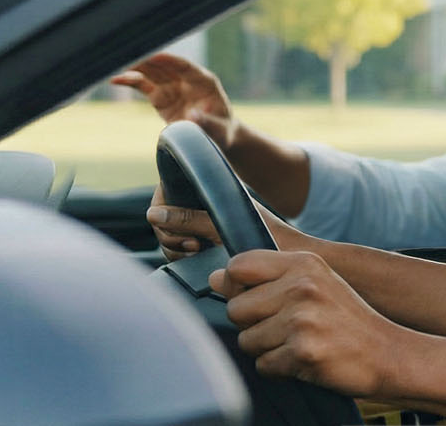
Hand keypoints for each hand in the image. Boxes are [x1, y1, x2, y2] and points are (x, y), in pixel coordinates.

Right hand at [110, 52, 238, 147]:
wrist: (216, 137)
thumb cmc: (222, 131)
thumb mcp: (220, 129)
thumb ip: (207, 122)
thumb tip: (192, 116)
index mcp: (204, 82)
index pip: (185, 66)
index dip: (170, 61)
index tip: (156, 56)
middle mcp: (186, 80)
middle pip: (164, 66)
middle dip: (147, 61)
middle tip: (128, 57)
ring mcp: (172, 87)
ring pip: (151, 72)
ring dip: (135, 68)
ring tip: (115, 66)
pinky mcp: (160, 97)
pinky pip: (144, 86)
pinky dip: (130, 81)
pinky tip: (115, 79)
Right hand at [148, 185, 310, 260]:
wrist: (292, 256)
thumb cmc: (266, 236)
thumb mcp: (225, 225)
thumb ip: (190, 218)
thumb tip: (153, 214)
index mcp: (208, 188)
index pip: (165, 192)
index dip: (163, 211)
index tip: (184, 232)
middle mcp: (203, 202)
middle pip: (164, 217)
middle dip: (170, 235)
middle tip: (194, 247)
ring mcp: (204, 221)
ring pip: (171, 234)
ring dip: (177, 247)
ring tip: (198, 252)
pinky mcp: (207, 240)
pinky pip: (182, 246)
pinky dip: (185, 253)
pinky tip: (200, 257)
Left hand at [210, 250, 423, 398]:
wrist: (387, 354)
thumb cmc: (346, 320)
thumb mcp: (315, 284)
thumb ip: (268, 278)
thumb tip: (216, 278)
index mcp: (304, 264)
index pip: (238, 266)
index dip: (236, 286)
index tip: (255, 298)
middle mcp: (302, 287)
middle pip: (235, 308)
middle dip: (252, 324)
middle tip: (284, 327)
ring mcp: (302, 320)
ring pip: (246, 340)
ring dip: (266, 349)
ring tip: (297, 343)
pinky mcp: (302, 351)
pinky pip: (263, 365)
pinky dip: (279, 368)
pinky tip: (303, 359)